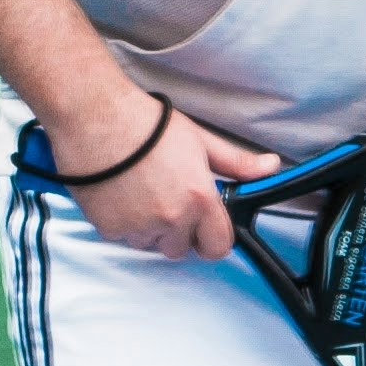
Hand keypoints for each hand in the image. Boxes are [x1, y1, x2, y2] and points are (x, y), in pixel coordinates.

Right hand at [69, 103, 279, 259]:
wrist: (96, 116)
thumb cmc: (145, 124)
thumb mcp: (200, 139)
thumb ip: (236, 162)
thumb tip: (268, 167)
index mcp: (199, 199)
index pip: (218, 246)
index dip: (213, 236)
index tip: (205, 225)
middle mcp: (170, 219)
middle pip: (181, 248)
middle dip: (178, 231)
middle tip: (168, 199)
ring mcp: (138, 227)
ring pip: (150, 244)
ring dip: (149, 228)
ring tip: (141, 192)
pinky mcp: (109, 228)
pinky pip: (122, 237)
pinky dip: (122, 223)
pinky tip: (120, 193)